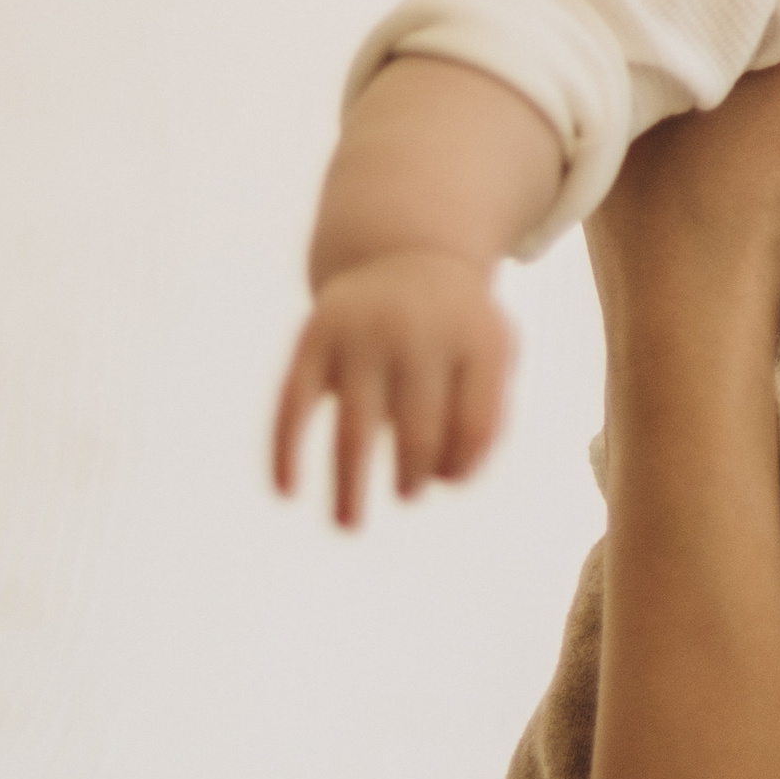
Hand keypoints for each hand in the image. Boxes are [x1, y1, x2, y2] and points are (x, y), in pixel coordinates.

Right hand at [272, 250, 515, 528]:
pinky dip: (286, 448)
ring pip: (354, 428)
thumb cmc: (457, 327)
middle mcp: (418, 332)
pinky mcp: (314, 336)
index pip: (475, 426)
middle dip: (413, 476)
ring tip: (348, 524)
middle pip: (419, 431)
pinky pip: (294, 403)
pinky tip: (286, 489)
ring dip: (349, 486)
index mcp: (474, 338)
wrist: (407, 253)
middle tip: (408, 492)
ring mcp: (362, 333)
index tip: (447, 478)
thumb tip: (449, 476)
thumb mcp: (493, 354)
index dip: (462, 465)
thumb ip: (487, 415)